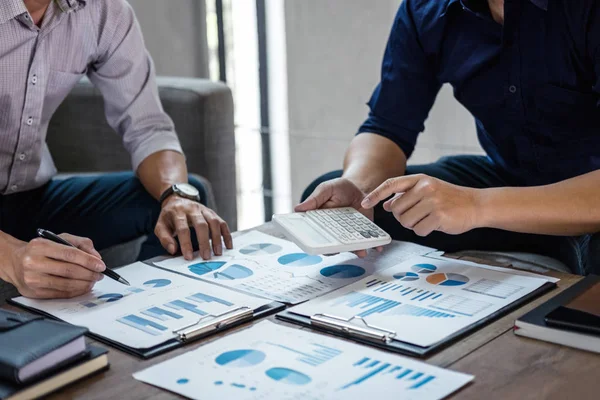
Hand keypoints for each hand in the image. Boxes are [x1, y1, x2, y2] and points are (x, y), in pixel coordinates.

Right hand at [5, 234, 105, 298]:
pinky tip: (83, 286)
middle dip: (90, 273)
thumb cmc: (41, 250)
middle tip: (100, 274)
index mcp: (40, 246)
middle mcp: (34, 263)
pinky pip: (61, 294)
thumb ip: (81, 244)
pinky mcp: (34, 293)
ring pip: (66, 284)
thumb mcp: (59, 239)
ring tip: (93, 280)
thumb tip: (96, 257)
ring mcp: (33, 279)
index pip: (70, 254)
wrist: (16, 262)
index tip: (101, 265)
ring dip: (85, 284)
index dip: (88, 261)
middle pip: (69, 271)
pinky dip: (76, 291)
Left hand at [155, 196, 232, 260]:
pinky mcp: (212, 213)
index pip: (183, 228)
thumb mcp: (160, 226)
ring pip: (214, 222)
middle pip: (201, 224)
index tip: (188, 257)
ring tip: (217, 253)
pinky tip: (228, 245)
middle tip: (206, 257)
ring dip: (217, 238)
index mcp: (178, 212)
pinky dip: (226, 234)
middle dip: (204, 242)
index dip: (186, 243)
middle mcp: (193, 209)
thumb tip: (173, 250)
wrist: (178, 199)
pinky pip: (222, 222)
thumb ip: (165, 238)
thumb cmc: (169, 217)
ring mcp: (204, 210)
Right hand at [295, 178, 380, 256]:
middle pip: (333, 246)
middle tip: (339, 249)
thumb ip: (314, 199)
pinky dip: (373, 245)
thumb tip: (297, 209)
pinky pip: (367, 241)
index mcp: (321, 223)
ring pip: (350, 246)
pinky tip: (377, 247)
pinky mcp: (363, 232)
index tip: (316, 247)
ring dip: (356, 250)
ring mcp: (349, 233)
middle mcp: (334, 232)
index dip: (315, 243)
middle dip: (336, 250)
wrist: (359, 187)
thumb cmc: (338, 188)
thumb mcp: (326, 189)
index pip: (316, 236)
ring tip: (361, 251)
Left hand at [361, 174, 480, 236]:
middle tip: (419, 215)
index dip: (375, 194)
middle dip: (403, 217)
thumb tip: (386, 205)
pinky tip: (435, 224)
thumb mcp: (427, 190)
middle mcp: (425, 187)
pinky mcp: (439, 216)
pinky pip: (419, 230)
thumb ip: (406, 196)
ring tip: (428, 218)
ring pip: (406, 221)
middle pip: (397, 209)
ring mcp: (432, 201)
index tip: (364, 203)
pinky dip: (424, 231)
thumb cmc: (449, 199)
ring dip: (414, 225)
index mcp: (420, 179)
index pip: (391, 184)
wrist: (476, 205)